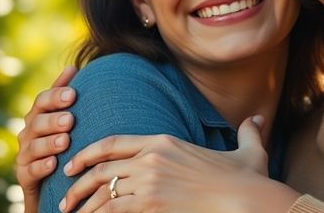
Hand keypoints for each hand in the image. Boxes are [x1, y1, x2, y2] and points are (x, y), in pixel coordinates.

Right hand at [16, 66, 76, 212]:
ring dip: (49, 143)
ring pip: (33, 146)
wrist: (51, 183)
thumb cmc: (62, 145)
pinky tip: (53, 164)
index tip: (73, 94)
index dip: (55, 96)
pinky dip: (41, 167)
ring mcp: (24, 155)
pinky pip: (29, 171)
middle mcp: (28, 133)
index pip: (42, 101)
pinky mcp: (23, 177)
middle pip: (36, 122)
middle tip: (70, 120)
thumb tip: (73, 66)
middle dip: (53, 120)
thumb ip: (64, 96)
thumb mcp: (64, 121)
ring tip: (65, 141)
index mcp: (38, 116)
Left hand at [59, 116, 298, 212]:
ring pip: (103, 191)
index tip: (73, 164)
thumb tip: (257, 119)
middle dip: (77, 184)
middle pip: (101, 168)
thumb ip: (247, 132)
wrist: (247, 197)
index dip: (88, 153)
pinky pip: (113, 209)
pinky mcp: (151, 203)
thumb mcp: (248, 150)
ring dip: (83, 205)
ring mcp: (150, 180)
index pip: (114, 142)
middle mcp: (152, 157)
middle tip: (66, 198)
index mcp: (164, 140)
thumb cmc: (249, 179)